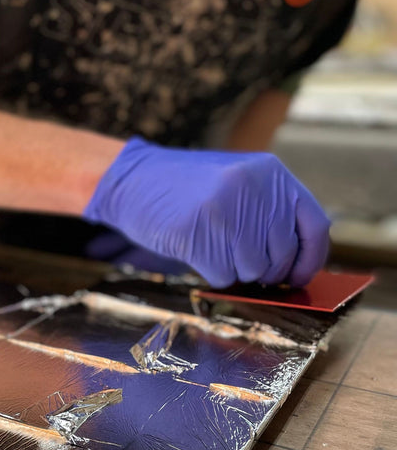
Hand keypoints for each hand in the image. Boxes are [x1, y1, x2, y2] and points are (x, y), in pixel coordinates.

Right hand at [83, 138, 329, 287]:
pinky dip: (212, 274)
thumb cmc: (187, 189)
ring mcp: (225, 209)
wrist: (133, 180)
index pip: (315, 226)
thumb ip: (270, 211)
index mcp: (271, 173)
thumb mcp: (239, 183)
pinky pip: (223, 276)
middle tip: (241, 262)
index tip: (297, 276)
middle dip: (265, 270)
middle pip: (282, 255)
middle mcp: (253, 188)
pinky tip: (197, 251)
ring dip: (234, 270)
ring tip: (212, 246)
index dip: (310, 259)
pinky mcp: (197, 232)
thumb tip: (299, 264)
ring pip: (253, 270)